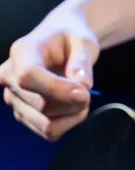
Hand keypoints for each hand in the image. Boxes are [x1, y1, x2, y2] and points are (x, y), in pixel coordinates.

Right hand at [0, 11, 99, 140]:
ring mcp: (13, 98)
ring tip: (82, 97)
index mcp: (22, 51)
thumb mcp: (83, 41)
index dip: (58, 89)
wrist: (60, 43)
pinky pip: (49, 131)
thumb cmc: (71, 38)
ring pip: (46, 124)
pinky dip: (68, 123)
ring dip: (74, 115)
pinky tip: (74, 106)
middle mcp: (9, 76)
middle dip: (75, 103)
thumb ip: (83, 61)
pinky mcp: (23, 114)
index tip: (85, 92)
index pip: (28, 76)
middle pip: (42, 105)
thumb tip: (82, 85)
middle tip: (89, 91)